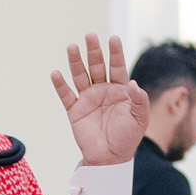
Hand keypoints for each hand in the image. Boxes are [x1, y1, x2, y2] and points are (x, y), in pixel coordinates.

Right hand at [50, 33, 149, 166]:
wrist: (111, 159)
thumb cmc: (128, 138)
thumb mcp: (140, 118)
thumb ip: (139, 99)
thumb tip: (132, 82)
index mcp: (119, 89)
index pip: (116, 66)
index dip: (115, 52)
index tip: (112, 38)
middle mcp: (102, 90)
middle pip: (96, 66)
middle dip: (93, 51)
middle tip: (89, 36)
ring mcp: (88, 99)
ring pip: (80, 76)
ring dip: (75, 62)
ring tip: (72, 47)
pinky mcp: (75, 111)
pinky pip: (65, 95)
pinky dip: (60, 85)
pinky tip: (55, 73)